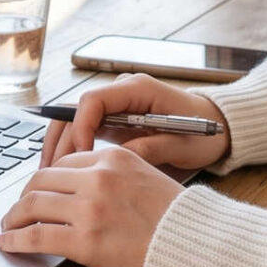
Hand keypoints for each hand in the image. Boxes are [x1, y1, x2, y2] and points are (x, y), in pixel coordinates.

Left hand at [0, 147, 183, 266]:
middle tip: (16, 210)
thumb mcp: (145, 177)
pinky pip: (37, 236)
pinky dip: (15, 240)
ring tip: (7, 228)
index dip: (45, 180)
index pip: (64, 161)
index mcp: (113, 157)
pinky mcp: (85, 241)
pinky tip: (7, 244)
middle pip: (42, 180)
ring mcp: (90, 208)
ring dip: (13, 217)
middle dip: (23, 197)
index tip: (38, 192)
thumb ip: (111, 176)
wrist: (195, 244)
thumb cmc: (176, 217)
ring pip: (33, 205)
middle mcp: (98, 177)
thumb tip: (78, 190)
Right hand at [40, 73, 228, 173]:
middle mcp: (121, 93)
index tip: (81, 157)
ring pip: (73, 120)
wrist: (217, 127)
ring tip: (48, 177)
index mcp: (138, 89)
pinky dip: (71, 149)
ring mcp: (115, 105)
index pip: (93, 100)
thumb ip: (152, 148)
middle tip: (50, 174)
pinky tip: (62, 173)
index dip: (81, 128)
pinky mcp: (114, 120)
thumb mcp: (182, 144)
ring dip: (59, 146)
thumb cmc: (203, 133)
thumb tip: (120, 159)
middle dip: (60, 141)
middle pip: (75, 110)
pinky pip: (83, 130)